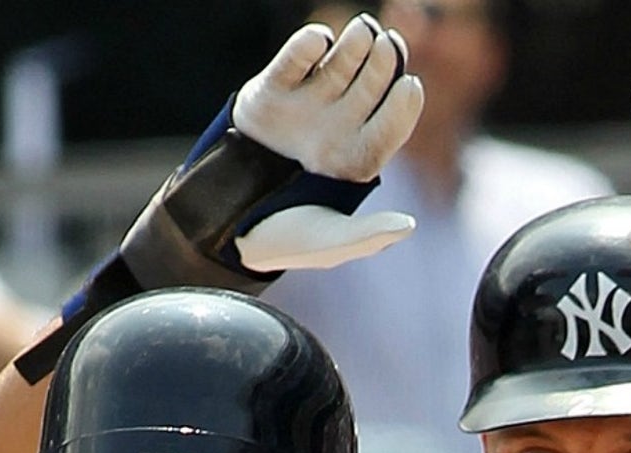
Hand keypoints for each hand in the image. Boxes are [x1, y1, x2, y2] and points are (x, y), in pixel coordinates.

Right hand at [227, 16, 423, 270]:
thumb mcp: (327, 244)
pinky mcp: (271, 91)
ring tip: (363, 32)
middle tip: (388, 45)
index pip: (391, 125)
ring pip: (339, 64)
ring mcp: (306, 105)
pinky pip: (294, 59)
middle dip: (384, 63)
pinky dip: (308, 45)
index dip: (404, 105)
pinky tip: (321, 39)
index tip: (410, 85)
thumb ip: (367, 236)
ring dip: (355, 44)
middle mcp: (337, 127)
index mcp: (358, 158)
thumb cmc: (282, 238)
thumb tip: (408, 226)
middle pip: (371, 85)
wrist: (220, 221)